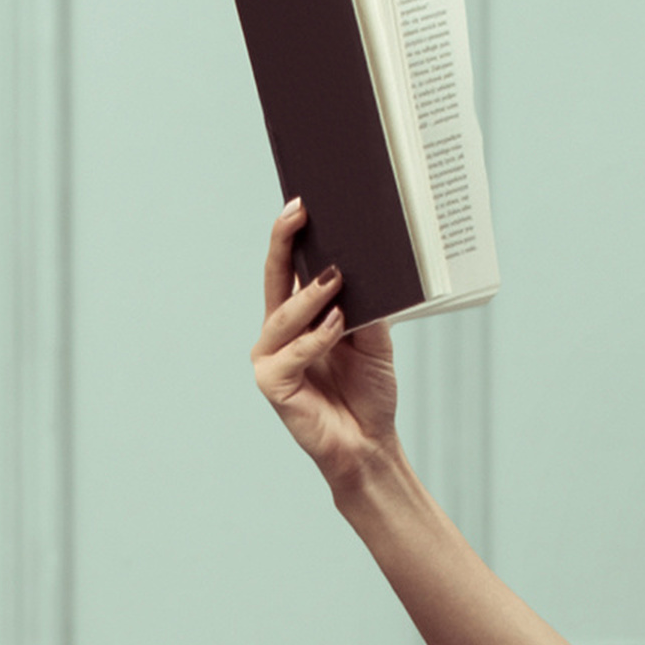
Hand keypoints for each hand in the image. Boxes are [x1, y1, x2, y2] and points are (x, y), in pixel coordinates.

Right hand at [250, 199, 398, 485]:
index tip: (301, 204)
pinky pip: (292, 354)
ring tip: (337, 278)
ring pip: (283, 316)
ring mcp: (271, 358)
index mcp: (299, 317)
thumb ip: (364, 304)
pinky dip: (316, 339)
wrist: (369, 440)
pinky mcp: (273, 384)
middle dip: (284, 242)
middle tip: (300, 213)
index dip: (290, 236)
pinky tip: (338, 326)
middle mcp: (278, 333)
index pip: (288, 269)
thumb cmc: (368, 390)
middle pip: (274, 279)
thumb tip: (362, 264)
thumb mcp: (374, 337)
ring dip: (311, 295)